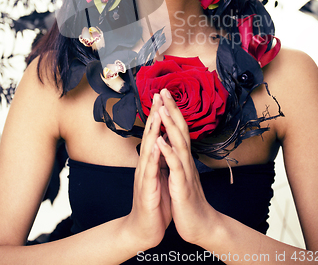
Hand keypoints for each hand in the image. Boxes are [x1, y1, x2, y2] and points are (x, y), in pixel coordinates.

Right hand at [126, 93, 171, 249]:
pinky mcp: (146, 190)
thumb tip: (165, 144)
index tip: (164, 96)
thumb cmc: (154, 202)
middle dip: (154, 114)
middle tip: (157, 94)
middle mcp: (146, 164)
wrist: (144, 229)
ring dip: (152, 130)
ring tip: (157, 113)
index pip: (155, 133)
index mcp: (152, 161)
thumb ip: (161, 160)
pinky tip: (157, 146)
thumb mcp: (160, 176)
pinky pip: (150, 172)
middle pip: (150, 135)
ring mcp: (144, 176)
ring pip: (148, 149)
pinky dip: (154, 158)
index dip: (159, 115)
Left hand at [156, 89, 220, 245]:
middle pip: (181, 129)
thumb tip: (171, 141)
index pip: (178, 128)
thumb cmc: (187, 200)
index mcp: (183, 157)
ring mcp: (185, 171)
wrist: (199, 225)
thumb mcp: (180, 175)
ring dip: (170, 125)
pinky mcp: (182, 185)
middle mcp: (186, 160)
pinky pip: (175, 167)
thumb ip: (177, 157)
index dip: (172, 110)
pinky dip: (168, 153)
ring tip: (162, 108)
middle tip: (164, 90)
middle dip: (172, 109)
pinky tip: (161, 141)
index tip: (164, 93)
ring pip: (179, 143)